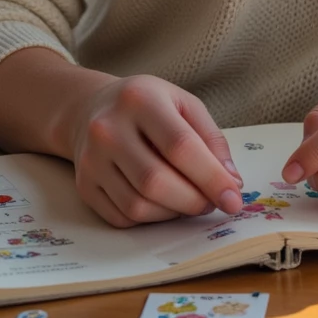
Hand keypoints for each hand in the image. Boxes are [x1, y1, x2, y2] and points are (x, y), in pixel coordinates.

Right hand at [67, 72, 244, 228]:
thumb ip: (212, 140)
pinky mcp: (84, 186)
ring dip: (174, 213)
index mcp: (139, 99)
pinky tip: (162, 202)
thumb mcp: (183, 104)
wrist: (91, 109)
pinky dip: (152, 218)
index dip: (211, 178)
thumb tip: (231, 182)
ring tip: (188, 199)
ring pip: (138, 206)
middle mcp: (108, 128)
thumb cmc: (147, 106)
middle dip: (194, 201)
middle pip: (156, 182)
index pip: (180, 146)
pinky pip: (123, 218)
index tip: (233, 199)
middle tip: (211, 202)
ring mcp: (91, 159)